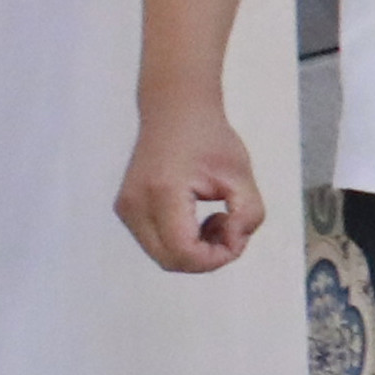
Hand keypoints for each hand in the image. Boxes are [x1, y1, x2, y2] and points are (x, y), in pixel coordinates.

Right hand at [115, 98, 264, 273]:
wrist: (174, 112)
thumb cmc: (209, 138)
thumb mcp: (241, 175)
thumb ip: (248, 214)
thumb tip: (234, 242)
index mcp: (163, 193)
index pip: (184, 252)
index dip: (217, 257)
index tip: (238, 235)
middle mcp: (136, 205)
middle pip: (172, 261)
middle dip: (208, 258)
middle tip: (231, 229)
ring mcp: (127, 209)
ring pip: (163, 256)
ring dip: (196, 251)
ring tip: (217, 220)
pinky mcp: (127, 209)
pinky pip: (156, 243)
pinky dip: (182, 242)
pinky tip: (200, 219)